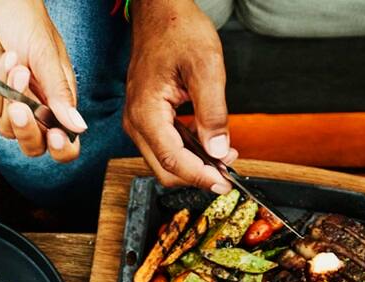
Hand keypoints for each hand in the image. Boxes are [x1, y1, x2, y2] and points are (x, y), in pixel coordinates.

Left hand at [0, 0, 87, 162]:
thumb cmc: (21, 14)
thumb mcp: (46, 53)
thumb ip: (60, 93)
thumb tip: (78, 127)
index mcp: (59, 94)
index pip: (66, 135)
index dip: (62, 146)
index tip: (56, 137)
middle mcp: (36, 101)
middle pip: (36, 144)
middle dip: (30, 132)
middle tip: (24, 110)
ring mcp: (10, 99)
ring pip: (11, 131)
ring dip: (12, 103)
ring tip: (17, 68)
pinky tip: (5, 60)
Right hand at [124, 0, 234, 192]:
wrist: (161, 12)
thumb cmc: (178, 30)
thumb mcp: (206, 67)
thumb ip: (213, 113)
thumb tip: (219, 150)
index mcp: (146, 112)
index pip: (173, 161)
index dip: (200, 176)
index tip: (224, 182)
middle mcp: (136, 122)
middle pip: (165, 170)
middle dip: (197, 176)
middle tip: (228, 172)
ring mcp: (138, 121)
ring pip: (165, 161)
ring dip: (194, 165)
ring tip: (224, 155)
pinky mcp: (146, 118)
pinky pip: (165, 146)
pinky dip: (188, 152)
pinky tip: (210, 144)